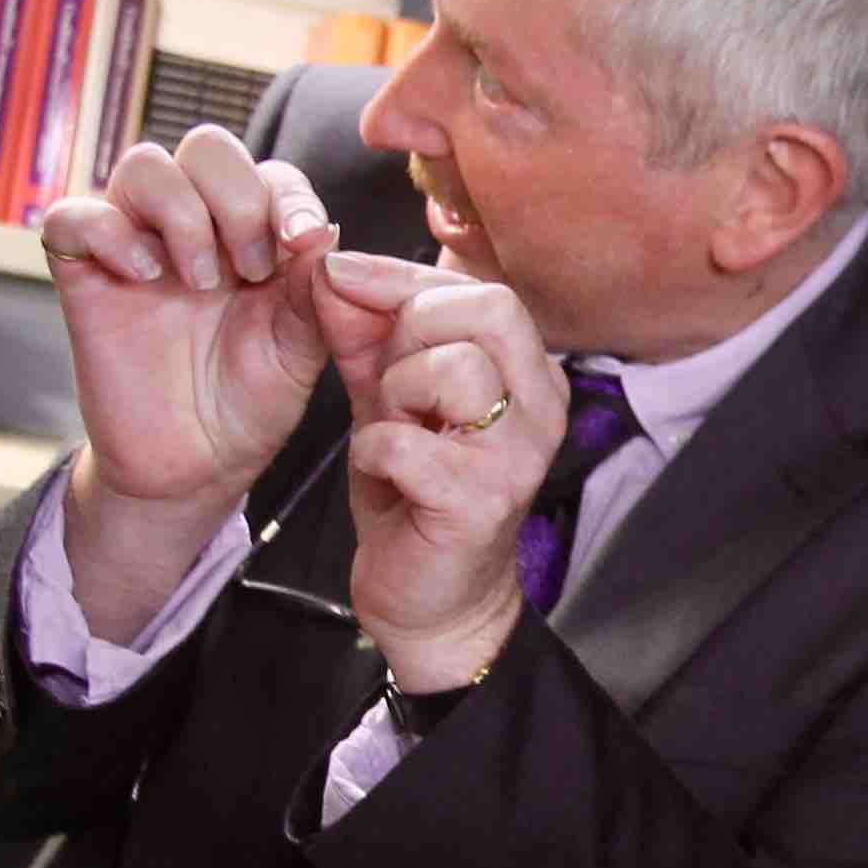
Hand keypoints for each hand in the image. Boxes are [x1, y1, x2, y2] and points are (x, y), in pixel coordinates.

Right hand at [41, 130, 336, 629]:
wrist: (194, 468)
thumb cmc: (250, 403)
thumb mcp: (300, 349)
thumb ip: (316, 289)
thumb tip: (324, 229)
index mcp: (253, 234)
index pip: (270, 172)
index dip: (289, 196)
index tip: (302, 243)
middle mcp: (194, 225)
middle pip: (206, 146)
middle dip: (236, 197)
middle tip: (249, 271)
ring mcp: (136, 244)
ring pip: (144, 165)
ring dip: (183, 214)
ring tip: (200, 282)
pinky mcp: (84, 273)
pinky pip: (72, 215)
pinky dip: (109, 231)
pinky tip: (143, 275)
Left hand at [314, 245, 561, 690]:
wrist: (431, 602)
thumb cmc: (416, 496)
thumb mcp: (390, 399)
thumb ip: (365, 334)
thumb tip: (326, 265)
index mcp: (529, 373)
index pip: (479, 290)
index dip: (399, 276)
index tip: (336, 275)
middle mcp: (541, 407)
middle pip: (487, 310)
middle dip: (409, 330)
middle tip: (386, 380)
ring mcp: (518, 455)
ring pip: (451, 369)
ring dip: (394, 395)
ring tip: (392, 430)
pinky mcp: (481, 501)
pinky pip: (406, 442)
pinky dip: (373, 451)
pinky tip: (383, 474)